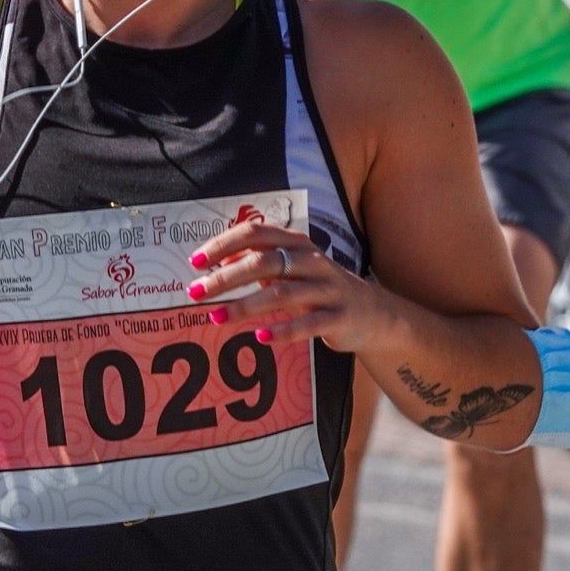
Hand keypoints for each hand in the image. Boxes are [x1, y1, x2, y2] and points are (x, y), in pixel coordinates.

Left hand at [187, 220, 387, 354]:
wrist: (374, 313)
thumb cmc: (321, 288)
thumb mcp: (292, 268)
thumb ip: (259, 261)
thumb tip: (219, 261)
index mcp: (297, 243)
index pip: (255, 233)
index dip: (223, 244)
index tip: (196, 262)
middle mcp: (312, 260)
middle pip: (263, 262)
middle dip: (225, 278)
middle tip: (195, 293)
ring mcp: (327, 288)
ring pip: (282, 293)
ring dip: (245, 306)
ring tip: (216, 317)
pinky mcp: (339, 316)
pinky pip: (308, 323)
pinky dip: (283, 330)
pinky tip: (260, 338)